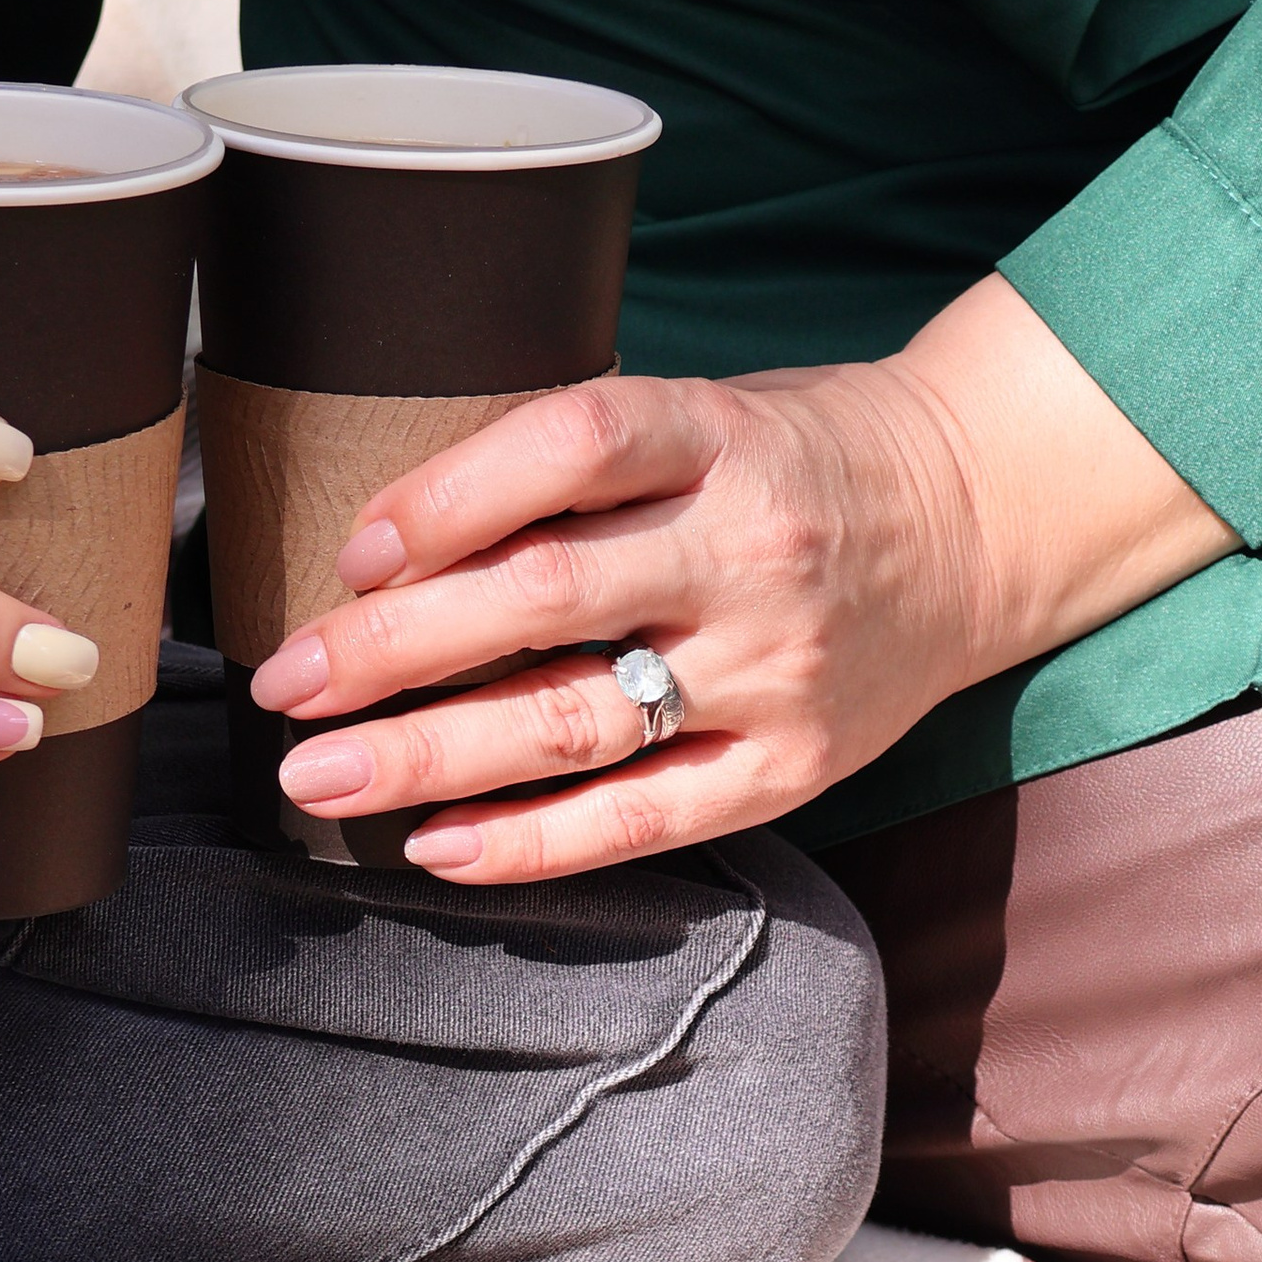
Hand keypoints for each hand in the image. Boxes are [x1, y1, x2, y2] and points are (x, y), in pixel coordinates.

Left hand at [253, 276, 1239, 882]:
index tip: (351, 553)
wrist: (977, 520)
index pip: (573, 445)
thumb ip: (577, 468)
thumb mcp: (706, 414)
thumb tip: (389, 549)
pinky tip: (434, 847)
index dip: (449, 499)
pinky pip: (643, 820)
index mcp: (724, 436)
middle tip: (284, 685)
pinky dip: (531, 842)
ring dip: (430, 756)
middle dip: (394, 649)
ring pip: (577, 721)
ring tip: (318, 776)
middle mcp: (752, 552)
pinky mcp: (792, 767)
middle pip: (545, 599)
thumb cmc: (795, 464)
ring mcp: (776, 670)